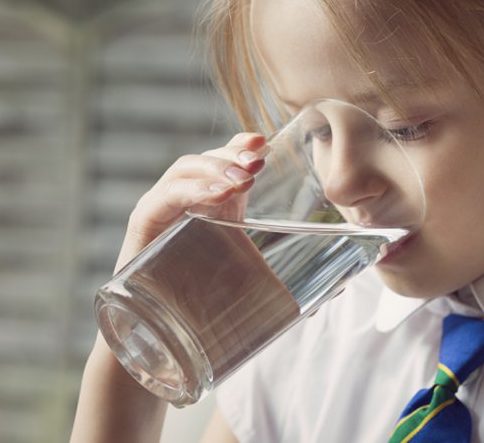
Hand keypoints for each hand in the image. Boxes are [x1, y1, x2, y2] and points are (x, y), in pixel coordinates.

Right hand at [71, 132, 266, 442]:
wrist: (162, 341)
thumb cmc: (206, 309)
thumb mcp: (252, 283)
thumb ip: (289, 280)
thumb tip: (341, 287)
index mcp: (214, 208)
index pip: (227, 164)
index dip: (242, 147)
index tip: (265, 143)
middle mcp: (186, 203)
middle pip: (207, 160)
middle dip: (233, 155)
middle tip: (258, 159)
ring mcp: (163, 211)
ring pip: (184, 171)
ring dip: (214, 168)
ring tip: (243, 178)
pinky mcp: (143, 227)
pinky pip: (162, 198)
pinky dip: (189, 191)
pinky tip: (216, 196)